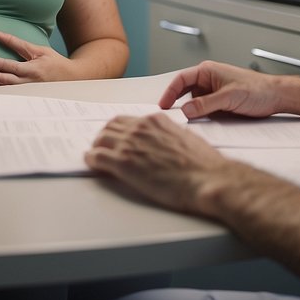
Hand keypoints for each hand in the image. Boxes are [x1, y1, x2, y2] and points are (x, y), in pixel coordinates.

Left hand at [0, 31, 74, 85]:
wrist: (70, 78)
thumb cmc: (54, 62)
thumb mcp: (39, 50)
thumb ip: (18, 44)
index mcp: (34, 71)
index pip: (14, 67)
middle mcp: (29, 83)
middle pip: (6, 81)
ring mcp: (26, 91)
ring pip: (4, 89)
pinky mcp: (23, 95)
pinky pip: (6, 92)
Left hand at [85, 113, 234, 215]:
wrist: (207, 178)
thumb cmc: (203, 164)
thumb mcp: (186, 139)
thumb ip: (169, 137)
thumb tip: (163, 143)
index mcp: (156, 121)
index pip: (127, 120)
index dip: (119, 131)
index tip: (116, 138)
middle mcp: (141, 128)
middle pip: (110, 127)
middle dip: (105, 137)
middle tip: (102, 147)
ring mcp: (130, 145)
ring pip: (100, 139)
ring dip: (96, 147)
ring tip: (95, 156)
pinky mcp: (123, 164)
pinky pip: (97, 157)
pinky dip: (91, 160)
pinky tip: (92, 165)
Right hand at [159, 61, 284, 119]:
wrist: (276, 97)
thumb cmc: (257, 90)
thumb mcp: (229, 97)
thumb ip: (206, 104)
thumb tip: (185, 110)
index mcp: (208, 71)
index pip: (181, 79)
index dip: (169, 92)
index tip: (162, 106)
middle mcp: (209, 79)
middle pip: (184, 91)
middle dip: (177, 102)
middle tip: (168, 117)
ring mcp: (214, 91)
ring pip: (194, 102)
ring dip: (191, 111)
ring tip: (185, 122)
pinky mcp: (220, 102)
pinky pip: (204, 109)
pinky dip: (200, 115)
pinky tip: (201, 122)